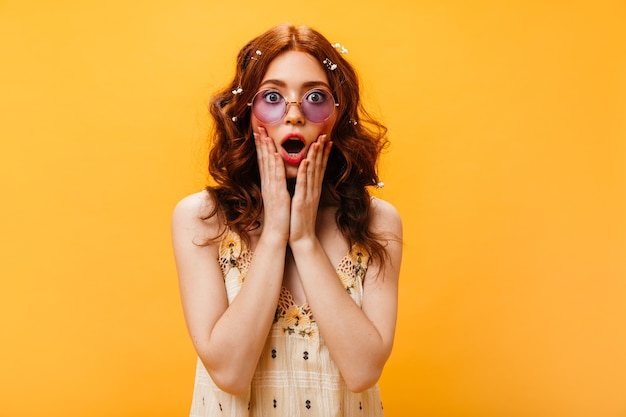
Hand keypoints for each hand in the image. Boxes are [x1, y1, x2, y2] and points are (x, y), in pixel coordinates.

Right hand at [254, 127, 290, 243]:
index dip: (261, 146)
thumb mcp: (277, 197)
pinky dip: (276, 166)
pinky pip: (277, 178)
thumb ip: (276, 185)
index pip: (263, 161)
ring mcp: (272, 188)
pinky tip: (275, 155)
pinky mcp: (278, 194)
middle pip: (263, 159)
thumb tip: (277, 176)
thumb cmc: (279, 216)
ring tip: (265, 135)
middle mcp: (268, 184)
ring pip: (268, 165)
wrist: (277, 232)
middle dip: (261, 142)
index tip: (259, 133)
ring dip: (267, 149)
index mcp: (269, 184)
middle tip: (258, 127)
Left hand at [289, 134, 331, 245]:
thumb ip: (307, 190)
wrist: (301, 238)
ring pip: (312, 172)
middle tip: (325, 135)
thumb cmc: (300, 220)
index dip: (324, 154)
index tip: (327, 141)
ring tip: (317, 142)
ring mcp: (308, 195)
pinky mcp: (301, 201)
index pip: (320, 168)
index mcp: (313, 190)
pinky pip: (303, 184)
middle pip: (319, 166)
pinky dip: (305, 172)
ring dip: (314, 156)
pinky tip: (306, 161)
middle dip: (321, 150)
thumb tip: (307, 180)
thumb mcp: (305, 201)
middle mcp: (313, 190)